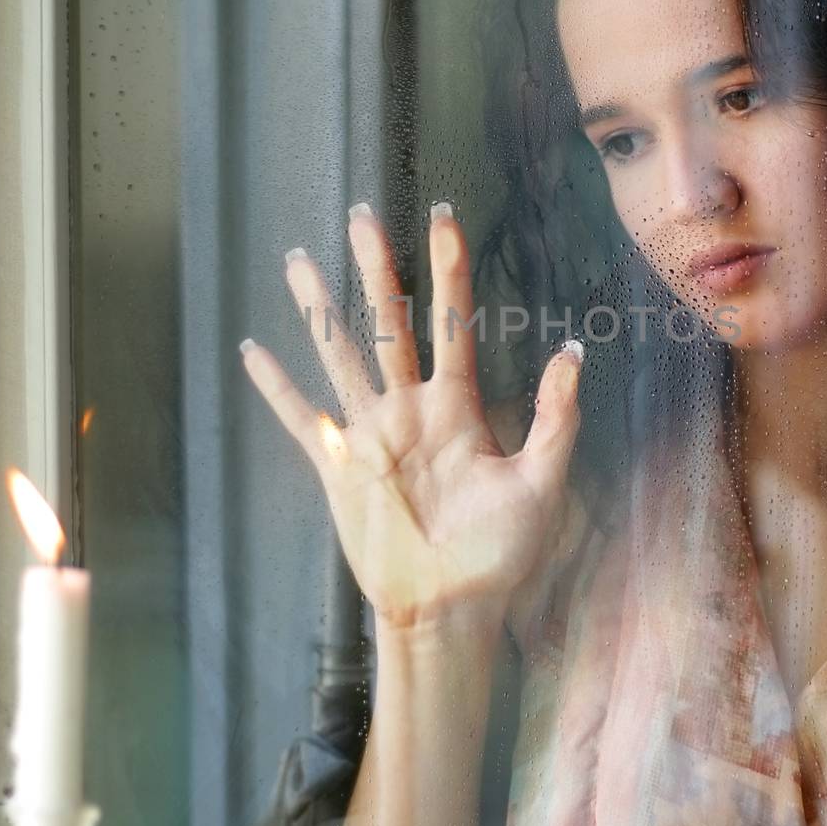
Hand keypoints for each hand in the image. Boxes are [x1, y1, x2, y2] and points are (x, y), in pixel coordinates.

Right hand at [239, 202, 583, 631]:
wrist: (450, 611)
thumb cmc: (502, 555)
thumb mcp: (541, 484)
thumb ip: (555, 420)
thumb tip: (573, 353)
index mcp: (457, 406)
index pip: (451, 321)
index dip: (449, 268)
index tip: (444, 216)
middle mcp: (409, 409)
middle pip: (388, 322)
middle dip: (376, 269)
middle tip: (362, 214)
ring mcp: (370, 434)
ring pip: (339, 356)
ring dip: (319, 310)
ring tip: (296, 260)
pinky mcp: (337, 468)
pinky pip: (301, 419)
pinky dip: (276, 388)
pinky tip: (253, 352)